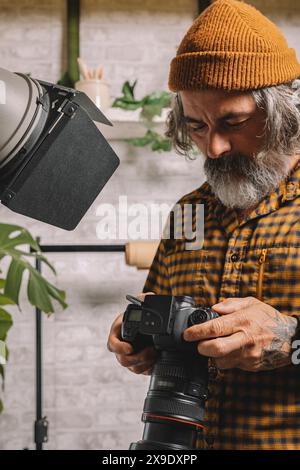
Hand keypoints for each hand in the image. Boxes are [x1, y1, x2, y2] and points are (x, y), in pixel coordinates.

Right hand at [107, 292, 157, 374]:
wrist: (146, 326)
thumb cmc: (138, 316)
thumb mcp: (139, 305)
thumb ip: (143, 299)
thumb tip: (149, 296)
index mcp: (116, 334)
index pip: (112, 345)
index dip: (119, 348)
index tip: (129, 348)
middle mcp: (121, 348)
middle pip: (123, 360)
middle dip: (138, 358)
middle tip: (151, 351)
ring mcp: (129, 358)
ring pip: (133, 368)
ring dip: (145, 363)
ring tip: (156, 354)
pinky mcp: (138, 365)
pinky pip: (141, 371)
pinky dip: (149, 367)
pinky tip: (156, 360)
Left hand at [183, 296, 297, 371]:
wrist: (290, 338)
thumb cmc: (269, 319)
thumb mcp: (252, 303)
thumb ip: (231, 304)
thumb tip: (214, 308)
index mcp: (243, 321)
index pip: (215, 328)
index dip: (197, 332)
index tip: (187, 334)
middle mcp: (245, 339)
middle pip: (215, 349)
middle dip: (201, 348)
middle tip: (197, 343)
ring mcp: (248, 355)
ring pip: (220, 361)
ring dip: (211, 355)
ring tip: (212, 346)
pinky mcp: (250, 366)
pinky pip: (230, 366)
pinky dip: (223, 360)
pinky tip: (226, 351)